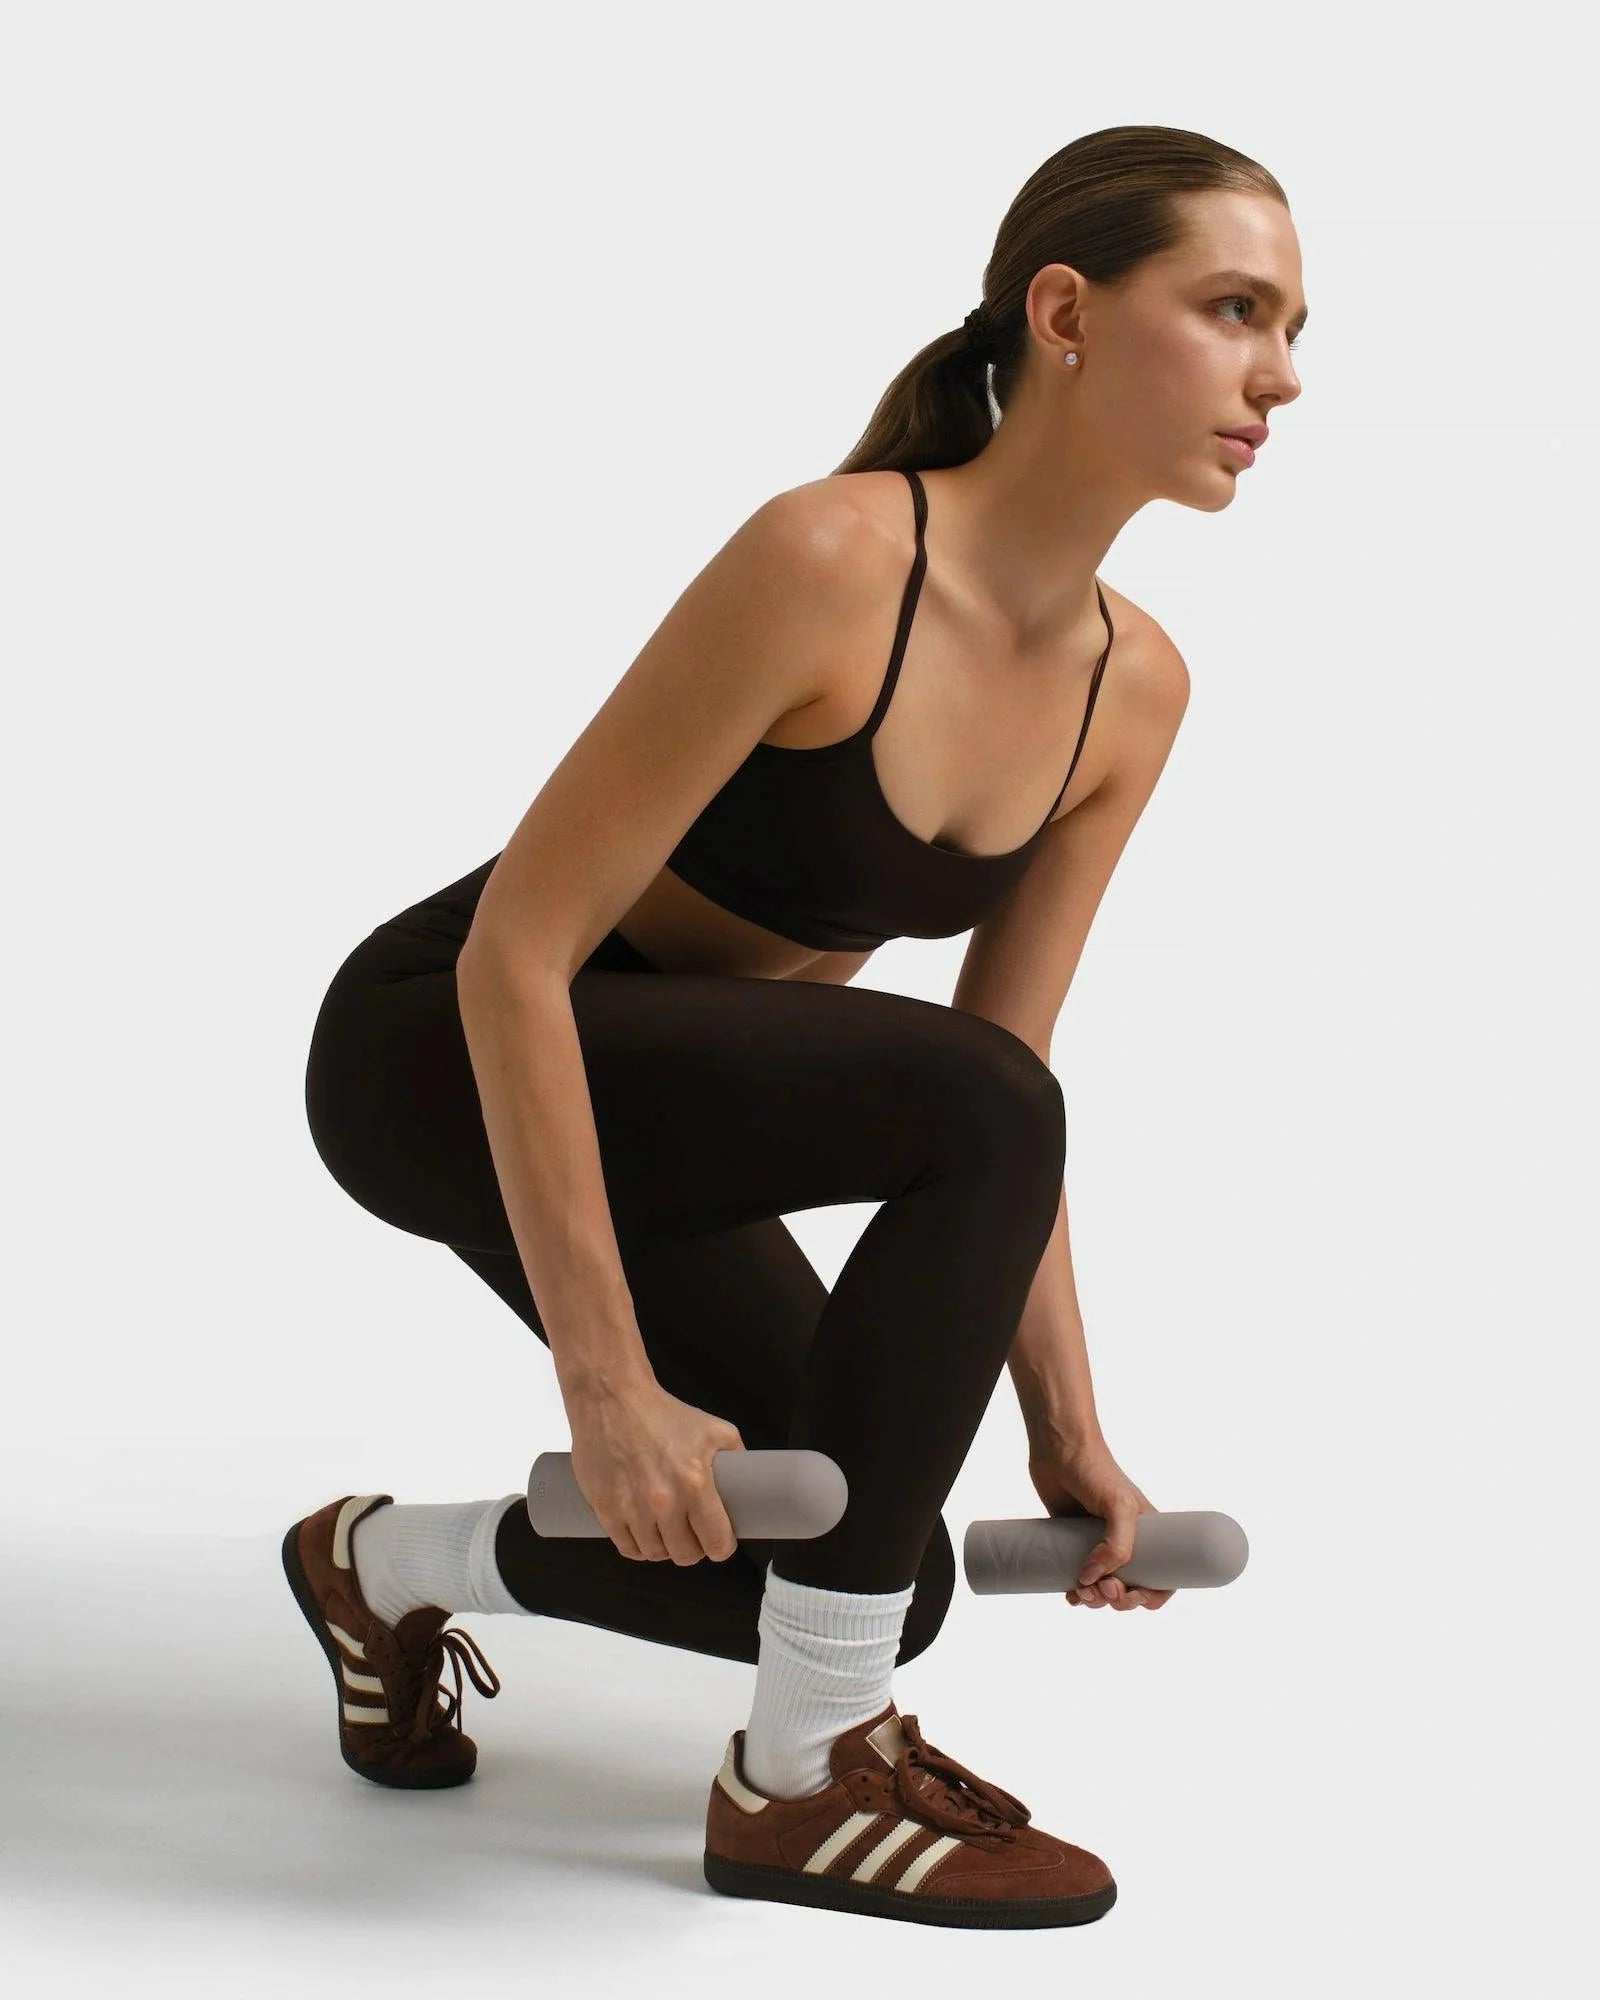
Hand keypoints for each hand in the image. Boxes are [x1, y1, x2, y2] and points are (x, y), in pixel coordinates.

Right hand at [568, 1376, 746, 1565]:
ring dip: (664, 1548)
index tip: (719, 1541)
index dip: (721, 1546)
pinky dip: (637, 1546)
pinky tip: (643, 1535)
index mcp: (695, 1483)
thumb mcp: (712, 1429)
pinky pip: (626, 1547)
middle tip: (692, 1536)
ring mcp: (631, 1508)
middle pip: (685, 1554)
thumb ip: (736, 1456)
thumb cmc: (662, 1413)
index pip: (716, 1542)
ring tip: (666, 1533)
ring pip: (655, 1554)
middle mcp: (663, 1502)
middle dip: (693, 1548)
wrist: (612, 1398)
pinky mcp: (605, 1508)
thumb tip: (751, 1481)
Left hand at [1027, 1434, 1173, 1611]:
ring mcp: (1098, 1544)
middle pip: (1130, 1589)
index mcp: (1150, 1534)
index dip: (1151, 1596)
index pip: (1162, 1578)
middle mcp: (1126, 1542)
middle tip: (1103, 1589)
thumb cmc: (1097, 1470)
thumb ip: (1116, 1546)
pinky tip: (1069, 1595)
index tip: (1134, 1595)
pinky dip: (1077, 1593)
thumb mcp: (1119, 1506)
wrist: (1059, 1449)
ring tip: (1081, 1592)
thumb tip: (1092, 1580)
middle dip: (1118, 1599)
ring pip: (1103, 1588)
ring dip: (1095, 1600)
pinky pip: (1080, 1579)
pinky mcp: (1072, 1543)